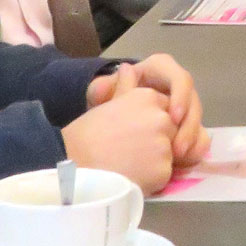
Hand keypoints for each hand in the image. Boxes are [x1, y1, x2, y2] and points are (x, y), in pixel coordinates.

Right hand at [62, 70, 177, 192]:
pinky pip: (164, 174)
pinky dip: (152, 178)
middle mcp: (161, 117)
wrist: (74, 166)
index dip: (147, 124)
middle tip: (127, 150)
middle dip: (155, 141)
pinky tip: (132, 176)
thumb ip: (124, 86)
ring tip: (127, 164)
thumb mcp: (106, 105)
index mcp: (148, 97)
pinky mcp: (164, 170)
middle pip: (170, 131)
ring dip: (154, 160)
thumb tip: (128, 67)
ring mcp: (165, 144)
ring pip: (168, 154)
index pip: (164, 109)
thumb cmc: (87, 135)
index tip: (129, 133)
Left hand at [86, 55, 206, 161]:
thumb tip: (110, 84)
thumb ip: (103, 89)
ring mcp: (182, 107)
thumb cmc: (106, 99)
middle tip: (177, 148)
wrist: (107, 121)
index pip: (177, 76)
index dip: (180, 95)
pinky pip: (199, 136)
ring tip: (177, 158)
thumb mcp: (101, 92)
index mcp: (158, 70)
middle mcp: (175, 86)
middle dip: (188, 125)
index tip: (173, 118)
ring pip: (198, 120)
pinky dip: (195, 149)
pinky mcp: (185, 127)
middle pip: (193, 101)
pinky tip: (184, 162)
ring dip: (191, 139)